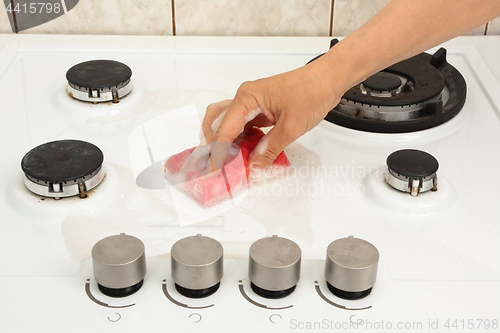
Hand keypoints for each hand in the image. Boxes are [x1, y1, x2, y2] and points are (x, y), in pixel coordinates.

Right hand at [201, 56, 343, 173]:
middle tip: (218, 167)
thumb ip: (270, 149)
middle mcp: (244, 98)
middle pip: (217, 124)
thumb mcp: (291, 127)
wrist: (328, 79)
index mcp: (246, 98)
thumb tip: (254, 166)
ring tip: (228, 163)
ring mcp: (251, 103)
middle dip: (215, 146)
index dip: (218, 154)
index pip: (223, 130)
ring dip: (226, 144)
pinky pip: (242, 126)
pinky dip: (240, 140)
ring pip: (228, 125)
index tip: (215, 172)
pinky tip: (244, 154)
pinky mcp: (260, 108)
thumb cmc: (312, 93)